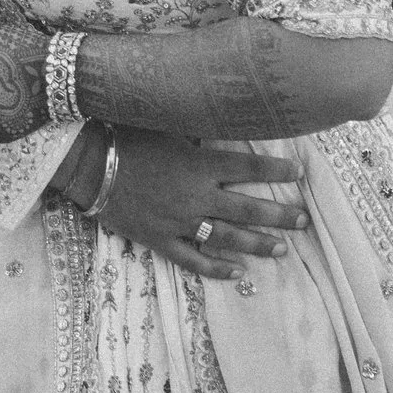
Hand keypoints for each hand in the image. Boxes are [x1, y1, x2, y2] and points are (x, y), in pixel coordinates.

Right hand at [88, 126, 306, 279]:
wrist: (88, 164)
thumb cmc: (126, 136)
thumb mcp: (165, 123)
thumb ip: (196, 130)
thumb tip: (220, 117)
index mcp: (200, 163)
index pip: (249, 166)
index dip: (277, 169)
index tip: (300, 173)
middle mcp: (197, 195)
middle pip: (248, 207)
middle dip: (280, 215)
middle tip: (304, 221)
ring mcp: (180, 221)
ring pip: (228, 237)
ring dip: (258, 244)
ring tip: (282, 249)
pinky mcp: (161, 239)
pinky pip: (194, 259)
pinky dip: (216, 269)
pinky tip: (237, 274)